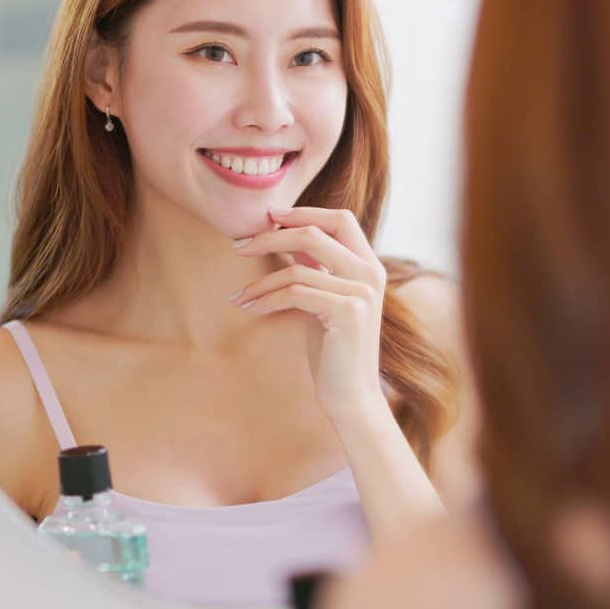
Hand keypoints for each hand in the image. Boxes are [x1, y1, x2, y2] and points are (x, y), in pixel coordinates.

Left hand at [229, 206, 387, 420]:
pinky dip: (266, 299)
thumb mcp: (324, 299)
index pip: (339, 219)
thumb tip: (280, 236)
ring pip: (297, 268)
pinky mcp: (347, 312)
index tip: (268, 217)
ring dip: (260, 281)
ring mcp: (361, 292)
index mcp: (369, 265)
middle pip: (314, 233)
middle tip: (239, 246)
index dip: (303, 212)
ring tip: (240, 296)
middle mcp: (370, 273)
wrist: (352, 396)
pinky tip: (250, 309)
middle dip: (270, 236)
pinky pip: (294, 293)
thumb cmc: (333, 349)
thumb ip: (314, 268)